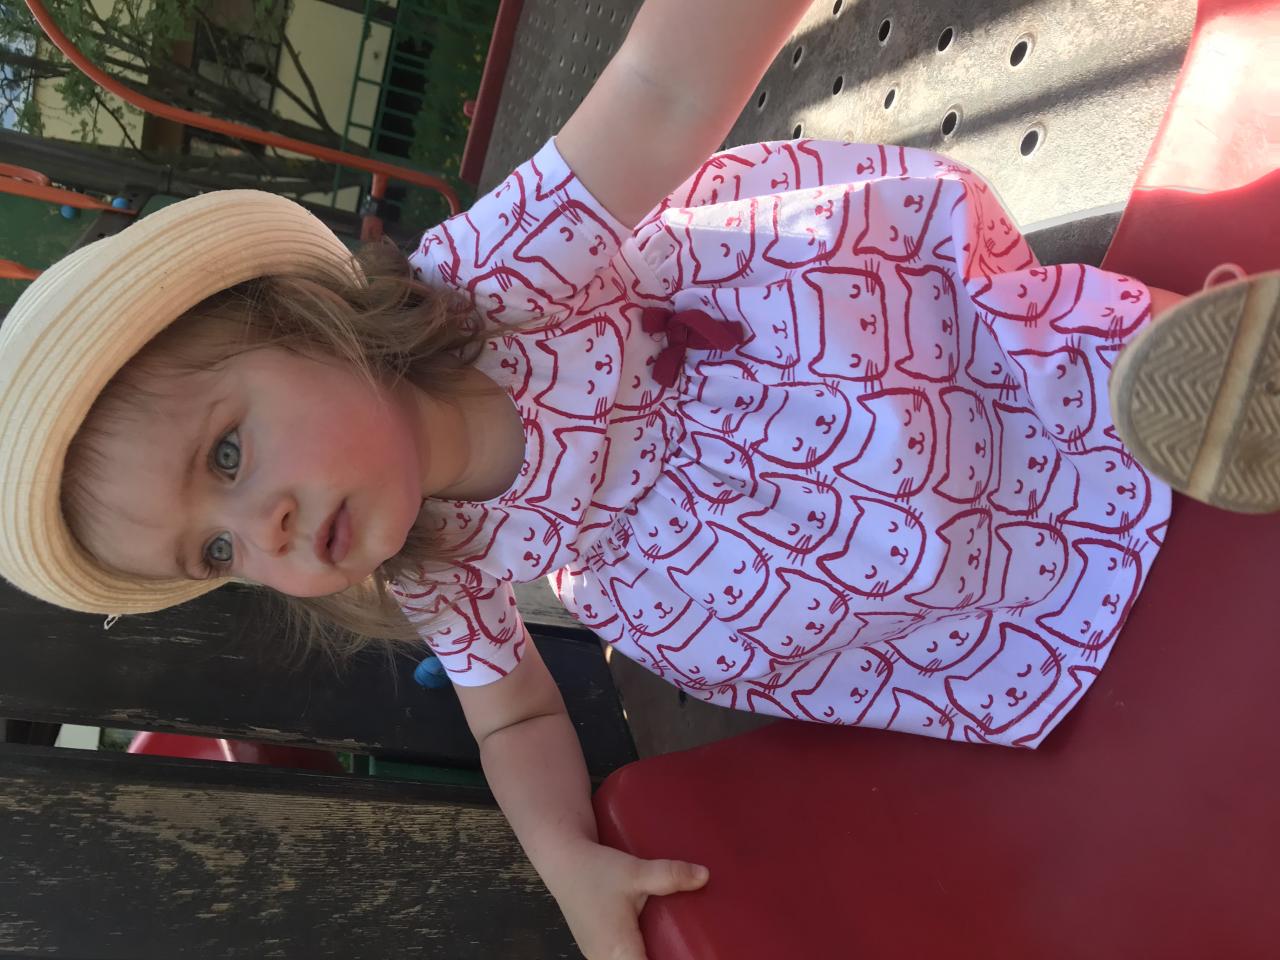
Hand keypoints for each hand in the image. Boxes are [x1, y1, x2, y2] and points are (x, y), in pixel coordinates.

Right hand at [546, 838, 709, 959]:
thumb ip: (669, 875)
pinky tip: (653, 945)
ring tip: (674, 949)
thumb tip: (704, 876)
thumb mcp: (635, 871)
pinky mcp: (596, 949)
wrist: (563, 860)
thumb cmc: (596, 870)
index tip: (688, 956)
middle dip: (662, 959)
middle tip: (686, 950)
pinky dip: (636, 956)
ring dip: (649, 957)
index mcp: (618, 951)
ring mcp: (597, 957)